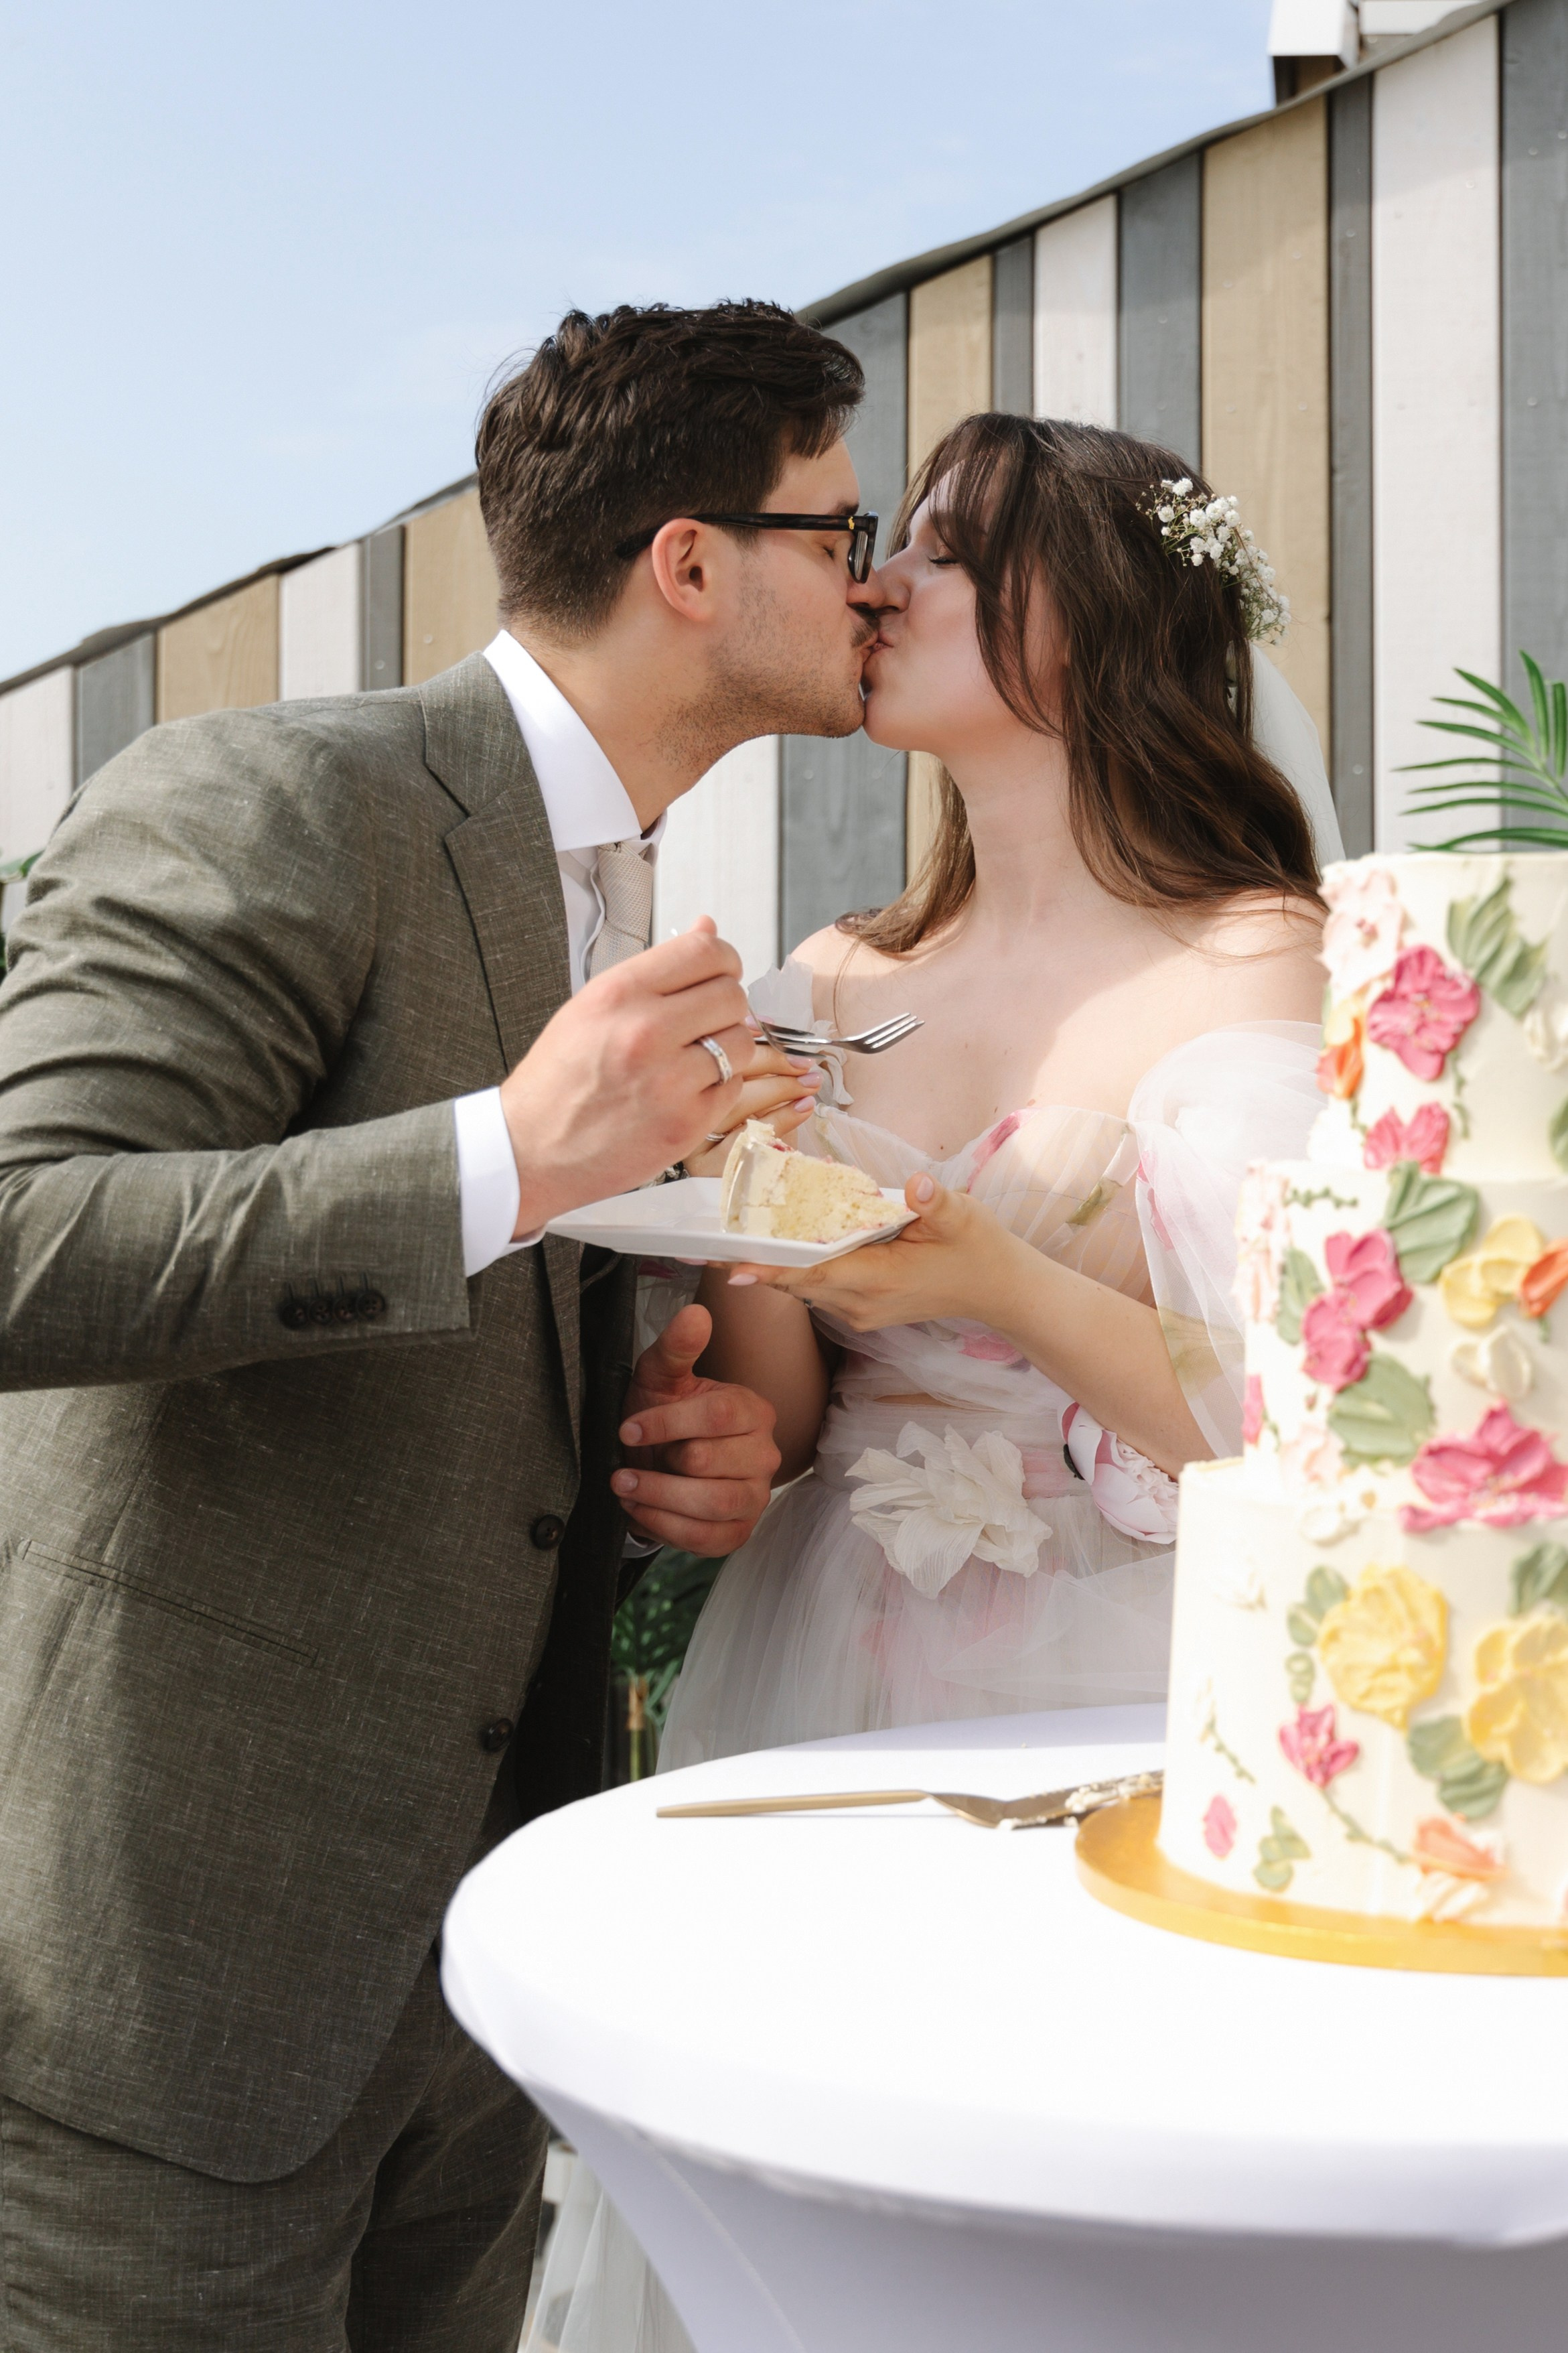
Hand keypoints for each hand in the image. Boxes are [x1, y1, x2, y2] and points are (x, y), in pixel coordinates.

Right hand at [500, 918, 752, 1233]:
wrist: (531, 1150)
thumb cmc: (557, 1082)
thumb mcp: (591, 1007)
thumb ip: (654, 971)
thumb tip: (707, 930)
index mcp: (618, 995)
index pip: (705, 952)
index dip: (723, 958)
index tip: (720, 970)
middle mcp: (645, 1032)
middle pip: (731, 994)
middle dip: (724, 1005)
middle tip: (703, 1020)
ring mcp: (669, 1081)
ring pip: (739, 1042)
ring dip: (725, 1047)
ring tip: (691, 1059)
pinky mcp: (686, 1123)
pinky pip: (733, 1086)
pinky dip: (718, 1086)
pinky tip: (684, 1090)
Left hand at [614, 1303, 780, 1552]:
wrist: (660, 1461)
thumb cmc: (662, 1414)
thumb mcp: (661, 1378)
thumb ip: (676, 1347)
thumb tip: (696, 1313)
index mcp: (753, 1411)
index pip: (719, 1415)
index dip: (667, 1423)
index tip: (627, 1430)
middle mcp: (765, 1454)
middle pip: (712, 1462)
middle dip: (659, 1467)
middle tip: (621, 1467)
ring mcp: (756, 1496)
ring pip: (714, 1504)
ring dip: (659, 1498)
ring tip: (624, 1488)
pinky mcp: (739, 1531)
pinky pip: (709, 1539)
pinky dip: (667, 1527)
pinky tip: (640, 1511)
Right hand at [680, 1035, 822, 1176]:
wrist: (753, 1192)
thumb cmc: (754, 1141)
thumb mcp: (754, 1102)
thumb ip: (759, 1073)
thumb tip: (782, 1039)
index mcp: (687, 1087)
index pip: (716, 1054)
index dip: (749, 1042)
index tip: (782, 1039)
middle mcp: (683, 1112)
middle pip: (724, 1075)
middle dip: (771, 1062)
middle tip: (804, 1063)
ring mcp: (695, 1141)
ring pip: (736, 1103)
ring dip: (781, 1089)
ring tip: (810, 1084)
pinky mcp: (711, 1167)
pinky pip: (749, 1134)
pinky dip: (782, 1117)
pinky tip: (803, 1108)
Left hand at [724, 1174, 1023, 1333]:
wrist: (997, 1289)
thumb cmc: (978, 1249)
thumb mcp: (963, 1217)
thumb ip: (935, 1202)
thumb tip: (918, 1186)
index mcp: (880, 1279)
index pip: (814, 1274)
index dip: (773, 1268)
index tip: (733, 1266)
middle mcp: (862, 1303)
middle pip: (797, 1281)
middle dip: (760, 1260)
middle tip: (713, 1241)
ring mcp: (860, 1311)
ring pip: (804, 1286)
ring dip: (777, 1264)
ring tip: (737, 1236)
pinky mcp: (862, 1309)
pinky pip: (818, 1288)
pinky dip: (800, 1267)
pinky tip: (785, 1243)